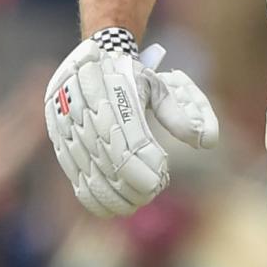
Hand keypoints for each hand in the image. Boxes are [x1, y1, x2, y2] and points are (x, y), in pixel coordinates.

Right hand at [45, 30, 218, 216]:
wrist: (88, 59)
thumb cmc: (130, 74)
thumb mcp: (157, 84)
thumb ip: (179, 113)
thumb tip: (208, 142)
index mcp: (109, 91)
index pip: (124, 139)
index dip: (141, 166)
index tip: (159, 182)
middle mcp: (84, 108)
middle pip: (107, 160)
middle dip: (129, 186)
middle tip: (150, 195)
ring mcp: (67, 124)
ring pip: (88, 171)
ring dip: (111, 195)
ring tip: (132, 205)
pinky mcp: (58, 137)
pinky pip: (72, 173)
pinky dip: (90, 195)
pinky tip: (108, 208)